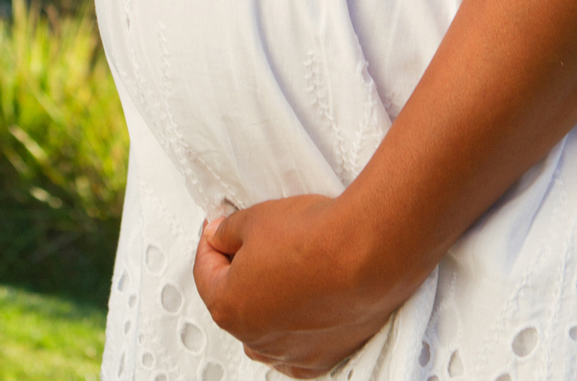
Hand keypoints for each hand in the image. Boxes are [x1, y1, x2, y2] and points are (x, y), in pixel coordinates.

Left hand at [193, 195, 424, 377]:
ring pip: (265, 331)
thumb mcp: (255, 219)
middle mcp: (256, 340)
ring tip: (284, 272)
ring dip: (266, 305)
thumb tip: (219, 236)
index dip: (211, 244)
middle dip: (239, 274)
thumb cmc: (317, 238)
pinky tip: (306, 303)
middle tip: (253, 246)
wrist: (372, 252)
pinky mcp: (326, 357)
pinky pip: (299, 348)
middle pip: (234, 304)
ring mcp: (292, 353)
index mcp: (228, 307)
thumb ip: (227, 232)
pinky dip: (297, 328)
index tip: (219, 231)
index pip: (205, 273)